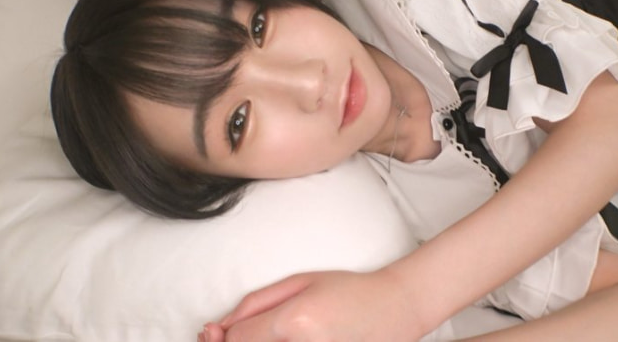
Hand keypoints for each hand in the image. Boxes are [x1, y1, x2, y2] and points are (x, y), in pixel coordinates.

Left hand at [201, 270, 424, 341]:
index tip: (222, 328)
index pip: (236, 341)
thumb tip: (222, 327)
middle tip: (235, 336)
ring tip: (267, 336)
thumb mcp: (300, 281)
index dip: (223, 336)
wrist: (395, 307)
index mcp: (294, 322)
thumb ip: (256, 303)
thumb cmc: (349, 289)